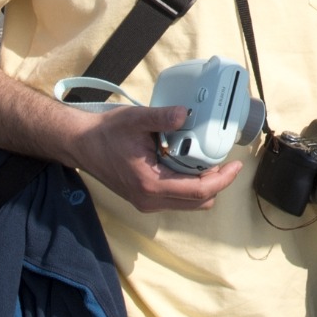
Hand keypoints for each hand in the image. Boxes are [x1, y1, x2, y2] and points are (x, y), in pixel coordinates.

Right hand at [60, 104, 243, 212]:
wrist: (80, 144)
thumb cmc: (105, 133)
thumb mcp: (136, 119)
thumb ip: (163, 117)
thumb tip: (186, 113)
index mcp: (151, 185)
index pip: (199, 191)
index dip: (223, 179)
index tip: (235, 165)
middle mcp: (150, 200)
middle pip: (199, 202)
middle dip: (216, 183)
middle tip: (223, 161)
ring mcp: (147, 203)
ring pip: (189, 203)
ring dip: (203, 185)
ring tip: (207, 160)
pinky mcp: (144, 198)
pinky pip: (177, 199)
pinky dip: (189, 185)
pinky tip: (187, 163)